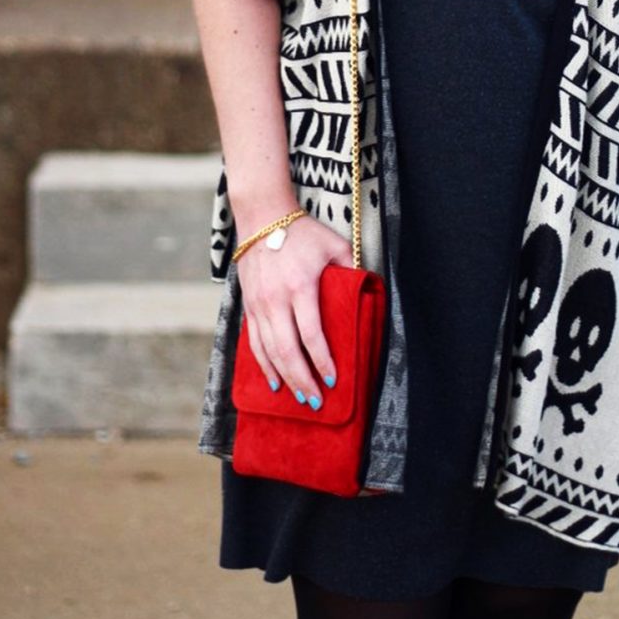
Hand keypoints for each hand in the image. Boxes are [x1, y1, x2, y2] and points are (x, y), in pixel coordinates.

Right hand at [235, 212, 354, 407]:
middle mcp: (276, 299)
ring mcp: (259, 304)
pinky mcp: (248, 306)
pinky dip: (263, 365)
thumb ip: (352, 267)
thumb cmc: (302, 231)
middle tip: (317, 401)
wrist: (262, 217)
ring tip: (299, 398)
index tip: (334, 378)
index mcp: (300, 286)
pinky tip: (274, 381)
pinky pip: (254, 342)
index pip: (311, 334)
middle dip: (303, 379)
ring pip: (269, 351)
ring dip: (284, 377)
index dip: (322, 360)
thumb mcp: (334, 244)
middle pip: (288, 350)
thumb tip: (369, 288)